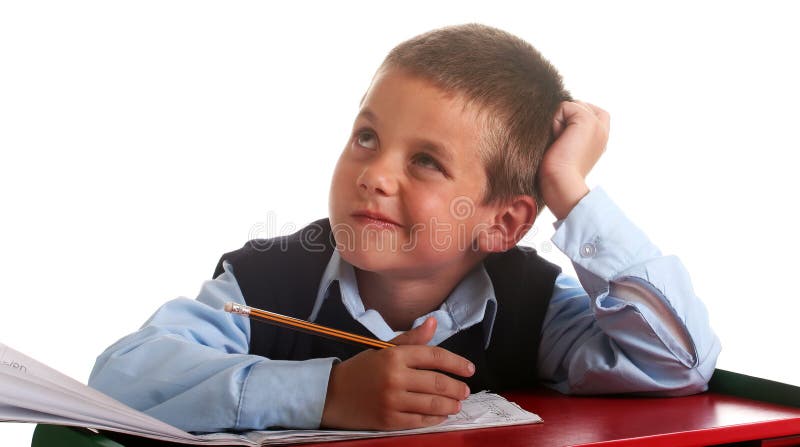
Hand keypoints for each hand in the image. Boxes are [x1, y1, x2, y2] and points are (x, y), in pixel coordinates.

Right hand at [320, 317, 474, 429]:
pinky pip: (420, 421)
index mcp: (394, 355)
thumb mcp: (384, 349)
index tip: (469, 369)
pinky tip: (441, 415)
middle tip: (465, 390)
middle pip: (437, 382)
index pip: (434, 356)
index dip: (456, 362)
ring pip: (432, 403)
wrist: (332, 394)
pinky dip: (435, 418)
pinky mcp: (389, 420)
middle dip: (457, 387)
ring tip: (457, 403)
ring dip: (450, 404)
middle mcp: (395, 377)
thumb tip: (433, 322)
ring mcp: (392, 400)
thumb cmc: (362, 369)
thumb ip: (411, 339)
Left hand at [538, 101, 609, 219]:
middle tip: (562, 146)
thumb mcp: (564, 148)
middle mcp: (602, 129)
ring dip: (558, 122)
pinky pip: (563, 106)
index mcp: (600, 138)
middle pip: (575, 105)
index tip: (563, 143)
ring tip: (560, 144)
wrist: (561, 184)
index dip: (568, 120)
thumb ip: (568, 130)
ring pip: (570, 106)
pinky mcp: (587, 120)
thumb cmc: (555, 174)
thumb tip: (557, 111)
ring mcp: (598, 124)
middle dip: (563, 120)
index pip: (585, 110)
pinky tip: (558, 141)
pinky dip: (555, 122)